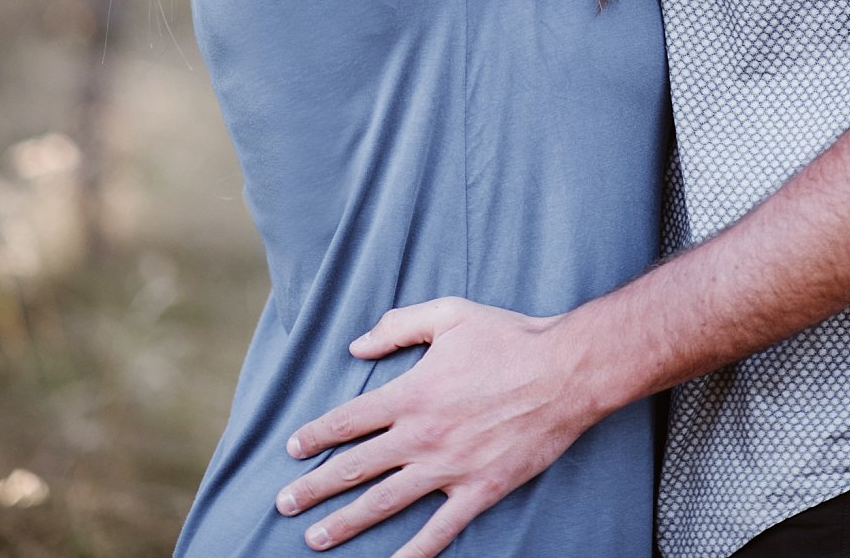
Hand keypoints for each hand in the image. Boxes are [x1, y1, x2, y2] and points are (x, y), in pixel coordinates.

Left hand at [276, 298, 589, 554]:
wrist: (565, 371)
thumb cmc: (508, 337)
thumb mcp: (450, 314)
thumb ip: (399, 326)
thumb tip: (356, 345)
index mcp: (412, 393)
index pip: (350, 421)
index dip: (316, 437)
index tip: (292, 451)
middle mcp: (423, 436)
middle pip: (356, 467)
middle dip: (315, 488)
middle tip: (284, 503)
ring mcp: (450, 468)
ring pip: (386, 503)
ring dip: (346, 522)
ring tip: (315, 538)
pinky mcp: (479, 491)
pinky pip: (439, 530)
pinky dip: (413, 553)